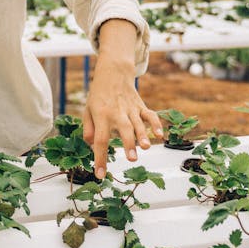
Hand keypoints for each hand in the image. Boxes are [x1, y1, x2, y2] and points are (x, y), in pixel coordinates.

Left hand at [81, 21, 161, 178]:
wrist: (113, 72)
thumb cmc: (98, 95)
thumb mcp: (87, 110)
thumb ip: (88, 128)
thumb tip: (91, 145)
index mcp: (100, 115)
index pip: (99, 139)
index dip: (100, 158)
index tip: (100, 174)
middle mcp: (116, 113)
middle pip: (123, 130)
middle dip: (128, 144)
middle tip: (131, 159)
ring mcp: (130, 109)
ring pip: (138, 123)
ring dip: (143, 135)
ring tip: (146, 148)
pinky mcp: (140, 106)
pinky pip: (150, 115)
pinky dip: (156, 124)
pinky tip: (160, 135)